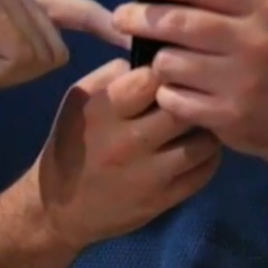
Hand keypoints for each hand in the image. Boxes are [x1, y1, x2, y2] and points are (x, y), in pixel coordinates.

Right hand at [35, 58, 222, 249]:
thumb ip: (112, 75)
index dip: (166, 71)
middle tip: (195, 98)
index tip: (169, 74)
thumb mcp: (78, 100)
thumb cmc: (70, 143)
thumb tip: (152, 60)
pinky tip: (197, 149)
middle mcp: (127, 142)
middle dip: (193, 99)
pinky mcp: (162, 199)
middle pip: (182, 110)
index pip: (152, 79)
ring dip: (205, 130)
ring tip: (199, 125)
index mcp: (104, 111)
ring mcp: (148, 174)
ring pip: (202, 142)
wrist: (59, 207)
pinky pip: (203, 172)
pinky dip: (208, 157)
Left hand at [110, 0, 267, 159]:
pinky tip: (174, 90)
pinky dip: (166, 94)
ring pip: (170, 62)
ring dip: (156, 61)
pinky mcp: (228, 117)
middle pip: (178, 24)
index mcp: (264, 7)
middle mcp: (255, 41)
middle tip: (119, 17)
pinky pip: (173, 99)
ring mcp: (242, 82)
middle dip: (141, 18)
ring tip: (159, 58)